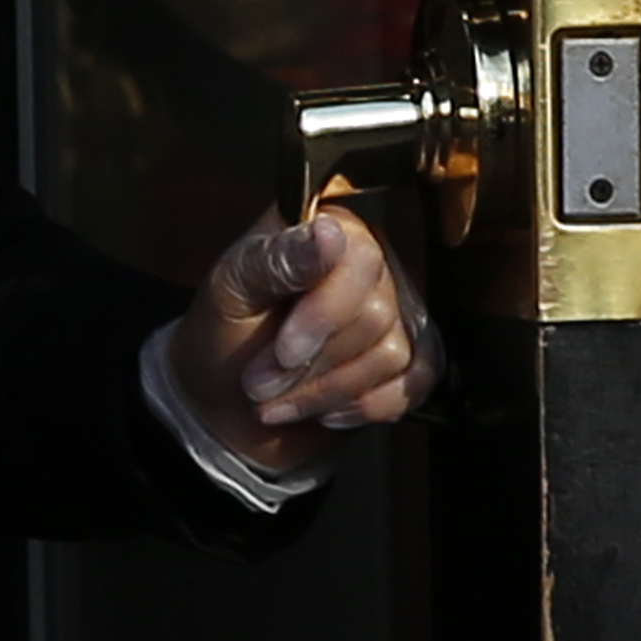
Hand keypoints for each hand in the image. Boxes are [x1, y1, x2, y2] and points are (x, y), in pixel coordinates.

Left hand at [166, 201, 440, 475]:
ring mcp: (396, 312)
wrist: (227, 404)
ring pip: (391, 355)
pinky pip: (416, 384)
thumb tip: (328, 233)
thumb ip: (276, 259)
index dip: (323, 313)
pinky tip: (328, 412)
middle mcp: (370, 265)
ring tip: (279, 400)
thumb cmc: (224, 335)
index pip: (359, 257)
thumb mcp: (231, 291)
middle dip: (312, 363)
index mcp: (326, 228)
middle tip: (260, 385)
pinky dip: (367, 406)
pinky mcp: (409, 358)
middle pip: (375, 314)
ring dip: (328, 391)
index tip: (282, 352)